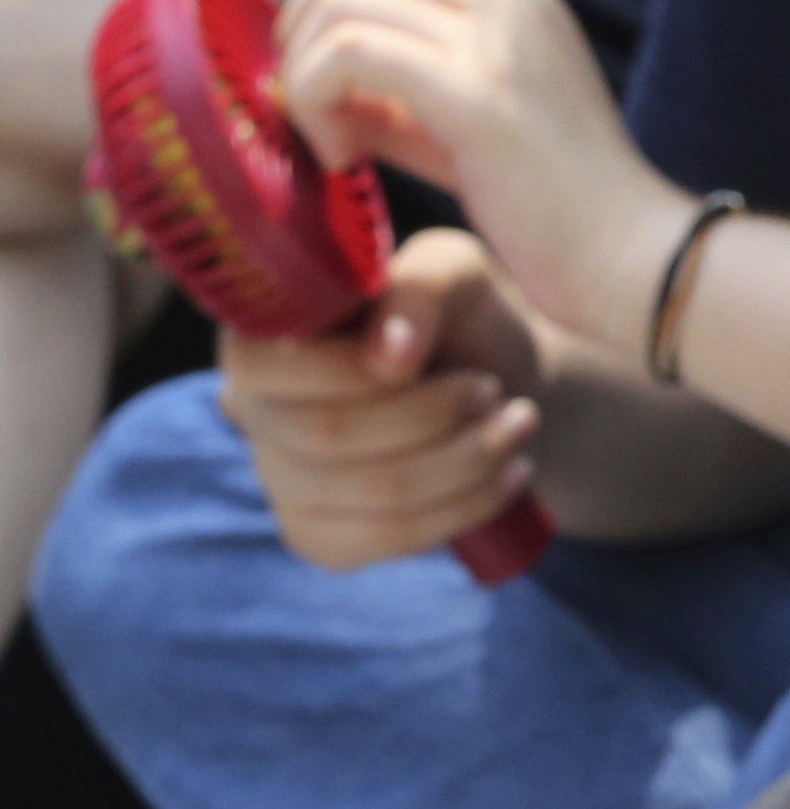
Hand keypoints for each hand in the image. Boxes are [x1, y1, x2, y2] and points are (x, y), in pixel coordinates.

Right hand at [217, 227, 545, 569]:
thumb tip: (388, 354)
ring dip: (468, 457)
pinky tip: (510, 474)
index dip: (350, 372)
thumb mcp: (455, 271)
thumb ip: (420, 286)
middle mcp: (252, 408)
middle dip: (433, 414)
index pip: (265, 367)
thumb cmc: (460, 316)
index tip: (426, 360)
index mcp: (261, 333)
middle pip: (329, 435)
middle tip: (493, 389)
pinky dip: (465, 505)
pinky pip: (386, 538)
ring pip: (372, 491)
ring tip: (520, 422)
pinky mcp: (319, 534)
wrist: (504, 381)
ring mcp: (278, 478)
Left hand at [275, 0, 692, 345]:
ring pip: (344, 7)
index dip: (317, 4)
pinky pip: (351, 56)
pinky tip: (342, 160)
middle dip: (299, 29)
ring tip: (331, 147)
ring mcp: (499, 41)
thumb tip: (309, 84)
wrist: (630, 258)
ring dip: (304, 77)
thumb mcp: (466, 131)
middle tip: (302, 107)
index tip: (310, 81)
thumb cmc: (554, 212)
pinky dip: (316, 103)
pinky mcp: (478, 93)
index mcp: (517, 1)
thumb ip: (401, 96)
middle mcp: (511, 1)